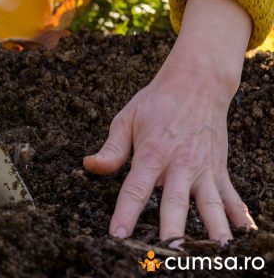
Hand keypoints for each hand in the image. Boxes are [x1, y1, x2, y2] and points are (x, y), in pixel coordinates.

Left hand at [84, 0, 257, 243]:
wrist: (197, 83)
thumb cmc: (157, 103)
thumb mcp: (127, 119)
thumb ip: (111, 148)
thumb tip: (89, 165)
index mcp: (152, 153)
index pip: (136, 189)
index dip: (126, 213)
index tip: (118, 235)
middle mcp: (180, 164)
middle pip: (175, 202)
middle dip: (173, 228)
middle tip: (169, 251)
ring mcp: (203, 169)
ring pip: (209, 204)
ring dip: (213, 227)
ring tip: (216, 250)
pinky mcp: (219, 169)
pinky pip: (229, 196)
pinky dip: (238, 214)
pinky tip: (245, 233)